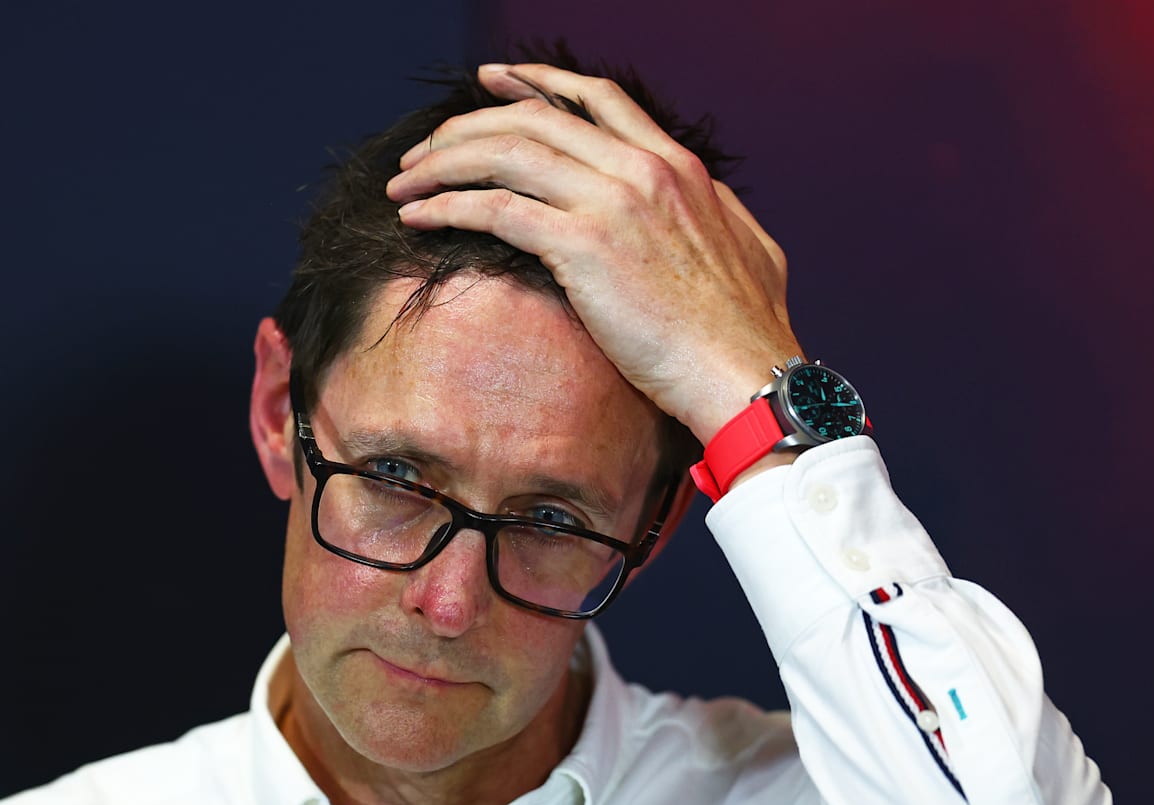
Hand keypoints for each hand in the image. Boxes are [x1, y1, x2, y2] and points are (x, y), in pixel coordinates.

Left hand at [387, 61, 803, 442]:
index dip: (537, 84)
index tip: (494, 82)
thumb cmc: (746, 332)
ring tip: (404, 182)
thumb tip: (709, 202)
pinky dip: (447, 206)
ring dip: (443, 163)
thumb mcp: (749, 248)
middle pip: (534, 119)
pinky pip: (495, 208)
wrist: (745, 373)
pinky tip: (417, 217)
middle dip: (468, 126)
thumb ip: (718, 212)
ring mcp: (612, 202)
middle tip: (426, 149)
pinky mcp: (584, 246)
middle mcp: (642, 169)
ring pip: (505, 153)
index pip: (596, 99)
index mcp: (677, 166)